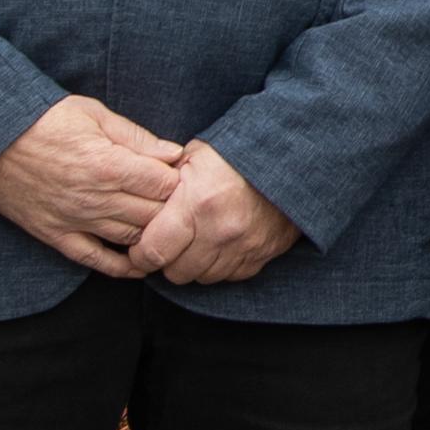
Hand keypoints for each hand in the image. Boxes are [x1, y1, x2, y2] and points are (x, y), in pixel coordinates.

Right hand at [0, 95, 184, 274]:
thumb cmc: (44, 120)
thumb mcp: (95, 115)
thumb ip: (137, 137)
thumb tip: (174, 153)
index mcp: (108, 165)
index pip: (165, 184)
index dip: (180, 179)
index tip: (183, 173)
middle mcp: (95, 199)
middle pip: (154, 215)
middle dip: (173, 207)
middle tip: (179, 200)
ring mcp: (75, 221)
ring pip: (131, 239)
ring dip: (153, 234)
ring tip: (165, 225)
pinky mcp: (55, 236)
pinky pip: (95, 260)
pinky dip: (121, 267)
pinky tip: (140, 264)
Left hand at [121, 140, 298, 284]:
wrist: (293, 156)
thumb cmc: (238, 152)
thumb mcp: (194, 155)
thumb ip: (164, 182)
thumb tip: (136, 201)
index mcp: (197, 203)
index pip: (152, 252)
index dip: (140, 253)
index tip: (141, 246)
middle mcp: (221, 230)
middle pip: (175, 272)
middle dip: (168, 259)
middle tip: (172, 240)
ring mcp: (245, 246)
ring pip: (202, 277)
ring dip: (196, 263)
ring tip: (198, 239)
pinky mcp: (262, 254)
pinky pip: (230, 276)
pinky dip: (222, 264)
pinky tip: (222, 243)